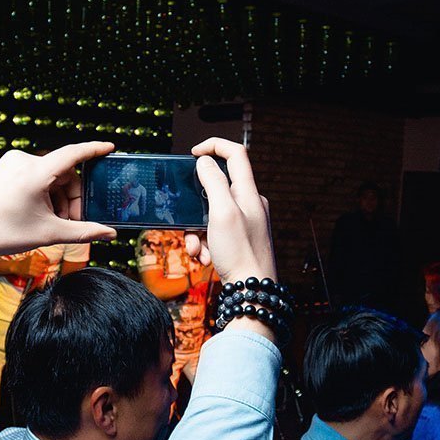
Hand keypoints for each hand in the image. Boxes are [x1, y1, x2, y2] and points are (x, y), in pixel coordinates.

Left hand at [0, 142, 116, 259]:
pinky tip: (39, 212)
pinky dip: (44, 192)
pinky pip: (36, 175)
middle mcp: (23, 161)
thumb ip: (83, 232)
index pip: (72, 154)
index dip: (94, 150)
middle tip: (71, 221)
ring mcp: (12, 162)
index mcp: (34, 173)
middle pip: (63, 172)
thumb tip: (108, 234)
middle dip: (71, 197)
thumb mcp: (48, 233)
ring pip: (50, 176)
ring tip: (52, 221)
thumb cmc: (1, 232)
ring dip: (57, 197)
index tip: (110, 147)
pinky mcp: (6, 167)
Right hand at [24, 250, 53, 281]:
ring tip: (41, 270)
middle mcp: (32, 262)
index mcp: (33, 257)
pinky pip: (38, 274)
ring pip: (41, 270)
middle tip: (45, 267)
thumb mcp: (30, 256)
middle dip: (45, 266)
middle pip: (44, 265)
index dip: (47, 261)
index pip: (44, 259)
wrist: (17, 266)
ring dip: (42, 270)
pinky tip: (38, 273)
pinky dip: (39, 274)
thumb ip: (37, 256)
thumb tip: (46, 259)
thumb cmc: (24, 262)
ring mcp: (31, 267)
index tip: (48, 262)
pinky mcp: (30, 272)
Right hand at [183, 138, 274, 284]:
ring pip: (210, 215)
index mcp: (249, 193)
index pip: (235, 154)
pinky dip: (204, 244)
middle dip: (194, 207)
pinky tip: (204, 259)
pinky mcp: (238, 241)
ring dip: (196, 232)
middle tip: (186, 224)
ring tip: (196, 251)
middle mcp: (249, 205)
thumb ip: (213, 182)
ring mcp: (244, 224)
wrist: (253, 292)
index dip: (213, 146)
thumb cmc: (240, 253)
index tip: (192, 154)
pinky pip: (214, 233)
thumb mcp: (222, 212)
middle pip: (215, 190)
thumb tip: (204, 161)